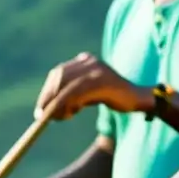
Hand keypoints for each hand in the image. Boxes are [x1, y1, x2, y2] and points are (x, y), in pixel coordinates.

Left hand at [35, 53, 152, 120]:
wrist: (137, 99)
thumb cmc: (112, 98)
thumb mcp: (87, 94)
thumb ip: (71, 96)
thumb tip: (46, 109)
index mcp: (85, 60)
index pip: (58, 73)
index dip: (47, 91)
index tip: (40, 109)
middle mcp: (90, 61)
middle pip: (59, 77)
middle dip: (48, 97)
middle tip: (42, 116)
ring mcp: (96, 69)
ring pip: (67, 85)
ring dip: (58, 104)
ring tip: (63, 117)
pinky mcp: (102, 80)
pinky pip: (77, 92)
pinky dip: (67, 104)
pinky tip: (69, 114)